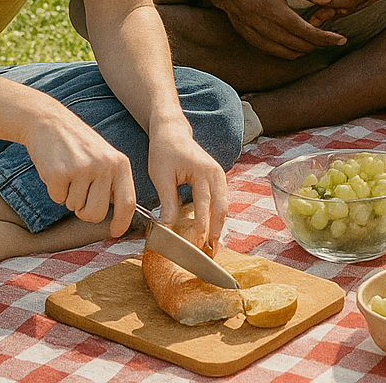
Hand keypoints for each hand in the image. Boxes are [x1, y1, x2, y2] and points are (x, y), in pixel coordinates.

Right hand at [23, 110, 137, 235]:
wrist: (50, 123)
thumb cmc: (79, 145)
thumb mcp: (105, 158)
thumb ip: (113, 182)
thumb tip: (119, 215)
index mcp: (120, 164)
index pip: (128, 203)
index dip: (122, 222)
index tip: (115, 233)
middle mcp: (104, 167)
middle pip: (96, 214)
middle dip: (85, 212)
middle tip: (79, 195)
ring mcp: (82, 170)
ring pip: (75, 207)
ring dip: (68, 196)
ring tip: (69, 173)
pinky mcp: (60, 173)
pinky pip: (57, 199)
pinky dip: (55, 190)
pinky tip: (56, 170)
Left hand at [145, 119, 229, 248]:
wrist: (172, 133)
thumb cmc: (164, 152)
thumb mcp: (161, 177)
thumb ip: (167, 202)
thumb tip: (167, 227)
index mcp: (204, 172)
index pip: (205, 205)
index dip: (201, 227)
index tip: (195, 246)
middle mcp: (217, 174)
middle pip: (221, 208)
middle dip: (216, 231)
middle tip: (210, 253)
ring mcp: (219, 176)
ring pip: (224, 206)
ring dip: (219, 226)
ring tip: (213, 246)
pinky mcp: (217, 179)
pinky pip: (221, 201)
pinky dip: (217, 217)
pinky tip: (211, 231)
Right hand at [211, 0, 345, 59]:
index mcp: (279, 14)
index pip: (308, 33)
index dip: (327, 38)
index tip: (341, 39)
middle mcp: (269, 30)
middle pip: (301, 46)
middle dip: (319, 44)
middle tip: (329, 37)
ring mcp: (260, 38)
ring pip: (289, 53)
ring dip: (305, 50)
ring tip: (314, 40)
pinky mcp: (253, 42)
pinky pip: (276, 53)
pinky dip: (290, 52)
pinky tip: (296, 43)